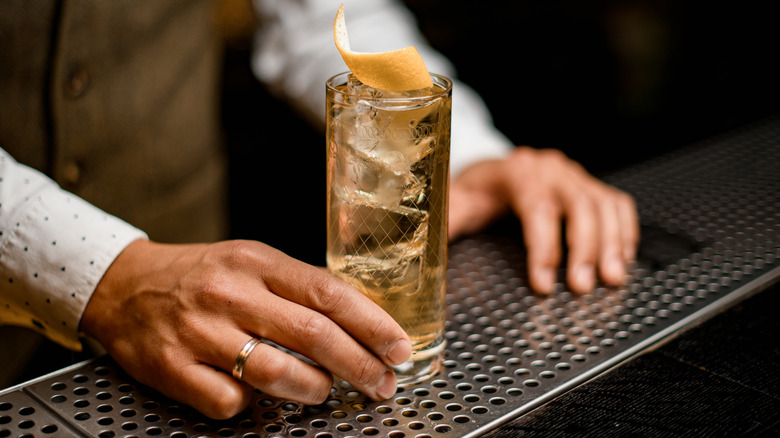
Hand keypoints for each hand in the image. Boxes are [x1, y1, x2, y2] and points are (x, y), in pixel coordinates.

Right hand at [80, 239, 411, 418]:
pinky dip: (251, 404)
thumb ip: (297, 286)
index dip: (372, 324)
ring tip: (324, 390)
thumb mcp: (250, 261)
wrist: (123, 285)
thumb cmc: (201, 276)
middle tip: (382, 383)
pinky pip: (228, 400)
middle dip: (359, 364)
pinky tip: (254, 393)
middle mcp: (230, 294)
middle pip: (312, 334)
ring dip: (314, 388)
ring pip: (275, 372)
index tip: (399, 347)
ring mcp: (200, 332)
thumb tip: (360, 319)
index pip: (328, 292)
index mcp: (256, 262)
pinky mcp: (173, 367)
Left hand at [449, 146, 638, 293]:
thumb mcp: (455, 204)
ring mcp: (573, 175)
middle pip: (580, 205)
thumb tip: (431, 251)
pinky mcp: (589, 185)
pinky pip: (616, 202)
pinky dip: (625, 230)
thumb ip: (448, 223)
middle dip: (585, 249)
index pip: (537, 208)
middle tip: (584, 287)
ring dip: (612, 243)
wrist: (490, 171)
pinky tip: (623, 256)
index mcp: (516, 172)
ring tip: (612, 278)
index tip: (543, 284)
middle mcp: (550, 169)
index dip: (544, 248)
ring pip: (603, 204)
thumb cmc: (473, 192)